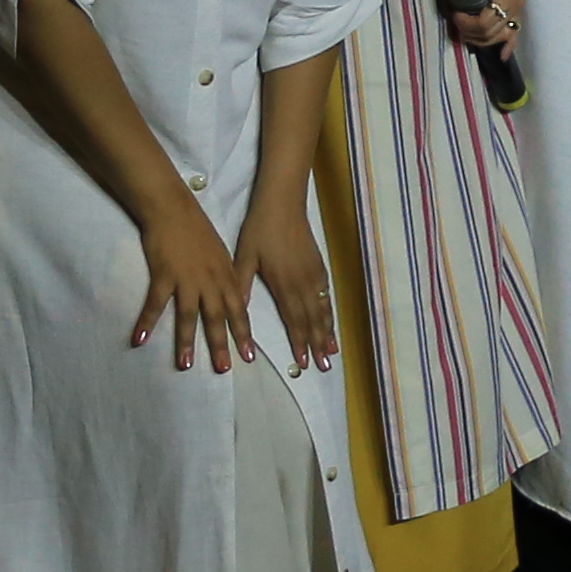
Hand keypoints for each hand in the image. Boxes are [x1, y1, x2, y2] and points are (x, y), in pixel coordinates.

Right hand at [132, 197, 258, 370]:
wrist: (173, 208)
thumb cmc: (197, 229)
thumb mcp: (221, 253)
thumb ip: (227, 278)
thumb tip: (236, 298)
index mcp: (225, 275)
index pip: (238, 309)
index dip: (243, 332)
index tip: (248, 355)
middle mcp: (210, 280)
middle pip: (217, 317)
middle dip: (221, 344)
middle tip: (224, 369)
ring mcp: (187, 279)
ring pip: (188, 316)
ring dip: (186, 342)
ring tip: (184, 365)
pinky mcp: (164, 275)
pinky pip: (155, 304)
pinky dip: (147, 322)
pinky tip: (139, 339)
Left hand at [237, 195, 338, 368]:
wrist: (283, 204)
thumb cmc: (260, 229)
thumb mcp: (244, 257)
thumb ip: (243, 285)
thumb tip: (238, 312)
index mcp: (283, 283)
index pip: (294, 320)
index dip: (299, 342)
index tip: (303, 362)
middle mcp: (303, 283)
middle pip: (312, 320)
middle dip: (317, 345)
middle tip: (324, 367)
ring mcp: (314, 274)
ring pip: (323, 309)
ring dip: (327, 332)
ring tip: (332, 352)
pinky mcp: (319, 266)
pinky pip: (327, 295)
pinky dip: (330, 312)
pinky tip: (331, 322)